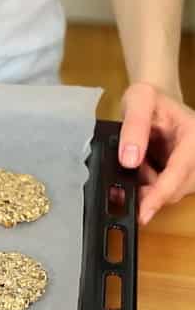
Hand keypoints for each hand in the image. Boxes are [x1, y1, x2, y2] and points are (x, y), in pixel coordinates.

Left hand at [119, 82, 194, 224]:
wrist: (155, 99)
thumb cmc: (149, 97)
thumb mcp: (139, 101)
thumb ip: (134, 128)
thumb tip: (129, 161)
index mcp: (194, 137)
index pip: (181, 171)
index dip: (161, 194)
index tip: (144, 212)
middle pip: (178, 188)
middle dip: (149, 192)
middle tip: (122, 184)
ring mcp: (192, 166)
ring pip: (171, 192)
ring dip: (147, 186)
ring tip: (135, 163)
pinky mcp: (183, 173)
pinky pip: (165, 188)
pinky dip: (147, 184)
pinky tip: (139, 168)